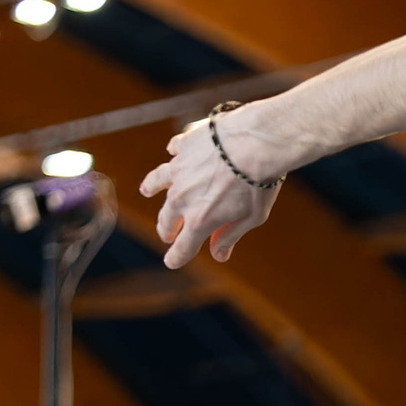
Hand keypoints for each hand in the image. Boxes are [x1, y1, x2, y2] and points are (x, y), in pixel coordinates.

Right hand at [140, 104, 286, 267]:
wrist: (254, 142)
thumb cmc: (259, 183)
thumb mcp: (251, 217)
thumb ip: (230, 235)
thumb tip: (218, 255)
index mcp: (200, 219)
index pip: (183, 246)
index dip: (177, 257)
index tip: (171, 262)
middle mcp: (183, 196)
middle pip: (167, 217)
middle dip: (166, 229)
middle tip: (167, 234)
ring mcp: (179, 170)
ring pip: (159, 182)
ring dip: (152, 187)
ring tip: (146, 191)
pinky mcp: (184, 146)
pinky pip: (174, 151)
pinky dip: (174, 154)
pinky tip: (173, 153)